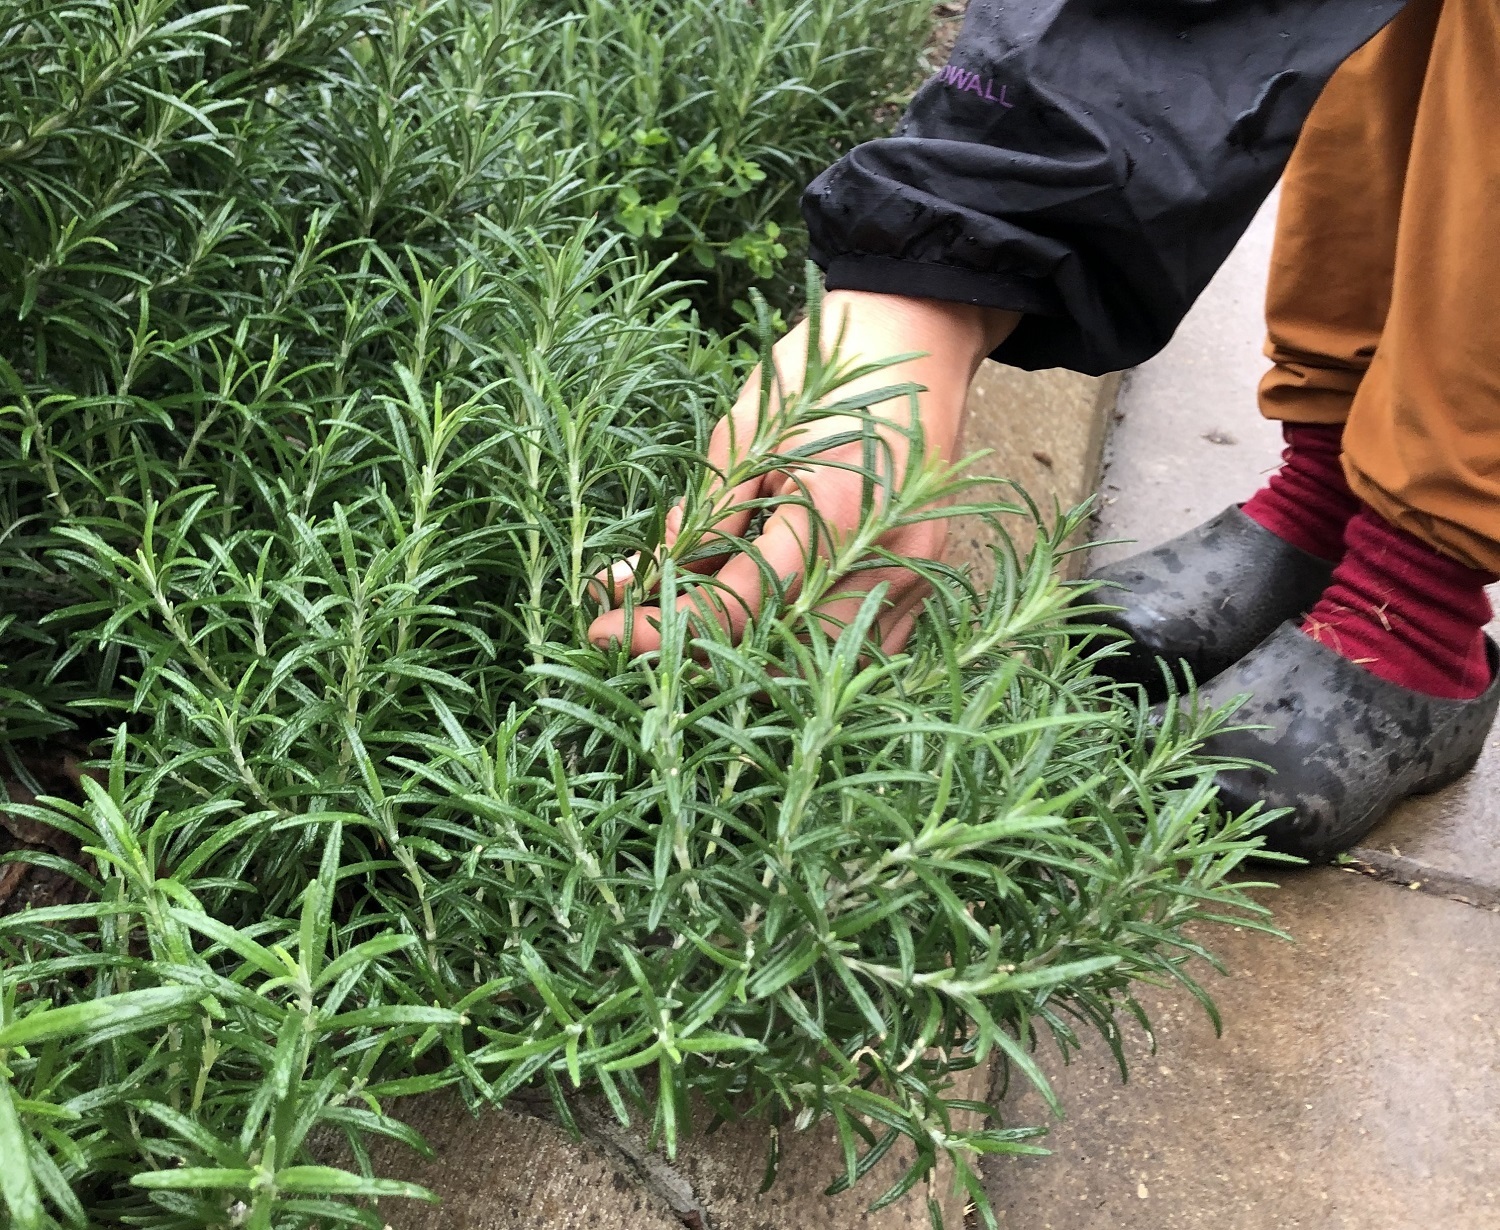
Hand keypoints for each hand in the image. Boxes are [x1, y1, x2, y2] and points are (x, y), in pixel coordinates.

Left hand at [587, 290, 1019, 654]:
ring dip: (754, 660)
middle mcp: (881, 554)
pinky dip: (806, 648)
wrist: (918, 334)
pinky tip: (759, 625)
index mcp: (831, 508)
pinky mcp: (927, 577)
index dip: (662, 626)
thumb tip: (636, 579)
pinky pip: (865, 646)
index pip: (736, 604)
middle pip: (780, 652)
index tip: (600, 631)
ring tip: (693, 632)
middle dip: (702, 654)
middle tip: (643, 634)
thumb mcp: (746, 428)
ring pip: (823, 661)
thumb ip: (702, 515)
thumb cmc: (824, 371)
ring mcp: (912, 572)